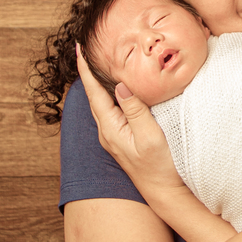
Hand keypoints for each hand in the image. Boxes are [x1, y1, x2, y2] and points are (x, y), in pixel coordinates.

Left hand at [75, 44, 184, 194]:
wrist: (164, 193)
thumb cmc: (160, 167)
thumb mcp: (150, 136)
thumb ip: (135, 111)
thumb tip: (119, 86)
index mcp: (110, 128)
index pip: (93, 93)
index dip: (85, 70)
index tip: (78, 48)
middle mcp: (107, 132)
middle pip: (93, 95)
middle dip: (88, 72)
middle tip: (86, 49)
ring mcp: (113, 136)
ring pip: (101, 103)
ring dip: (97, 82)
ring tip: (96, 63)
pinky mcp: (121, 138)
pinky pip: (110, 110)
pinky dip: (109, 94)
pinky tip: (114, 89)